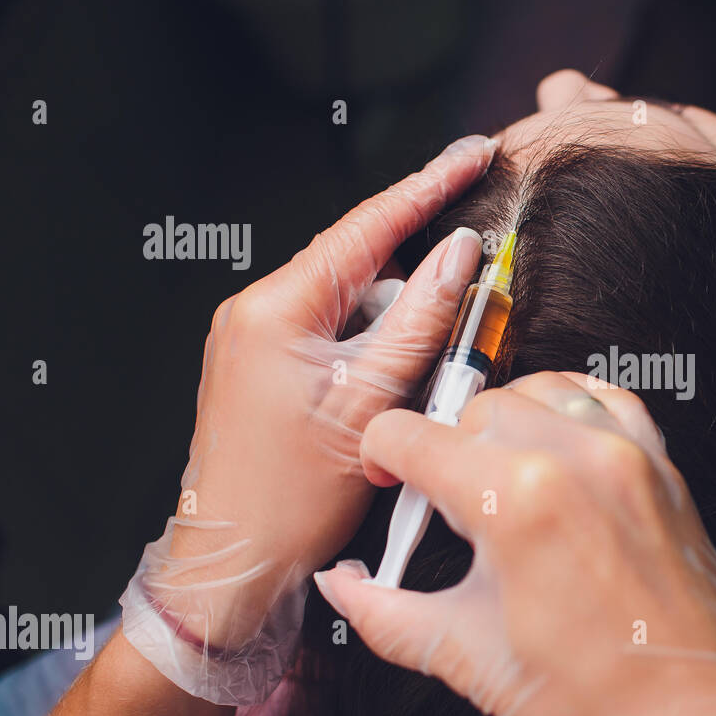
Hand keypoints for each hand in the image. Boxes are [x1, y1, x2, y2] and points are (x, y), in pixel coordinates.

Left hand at [120, 135, 493, 704]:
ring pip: (352, 303)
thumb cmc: (291, 499)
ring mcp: (256, 339)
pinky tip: (398, 380)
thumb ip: (420, 320)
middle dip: (421, 268)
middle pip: (360, 263)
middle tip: (481, 267)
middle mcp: (257, 313)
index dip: (429, 186)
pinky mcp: (265, 365)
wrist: (234, 562)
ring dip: (400, 321)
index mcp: (275, 311)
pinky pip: (334, 333)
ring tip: (429, 372)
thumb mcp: (372, 404)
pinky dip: (375, 346)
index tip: (474, 153)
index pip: (366, 228)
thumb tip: (460, 253)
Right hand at [315, 372, 715, 715]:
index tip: (386, 476)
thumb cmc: (598, 709)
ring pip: (543, 391)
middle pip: (477, 409)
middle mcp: (579, 461)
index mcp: (518, 500)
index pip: (415, 436)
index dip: (381, 455)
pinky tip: (557, 454)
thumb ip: (387, 611)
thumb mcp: (468, 658)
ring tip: (499, 480)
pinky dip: (574, 412)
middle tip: (442, 505)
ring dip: (508, 422)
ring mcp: (631, 460)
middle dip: (446, 449)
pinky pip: (609, 403)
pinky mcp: (665, 473)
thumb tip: (347, 586)